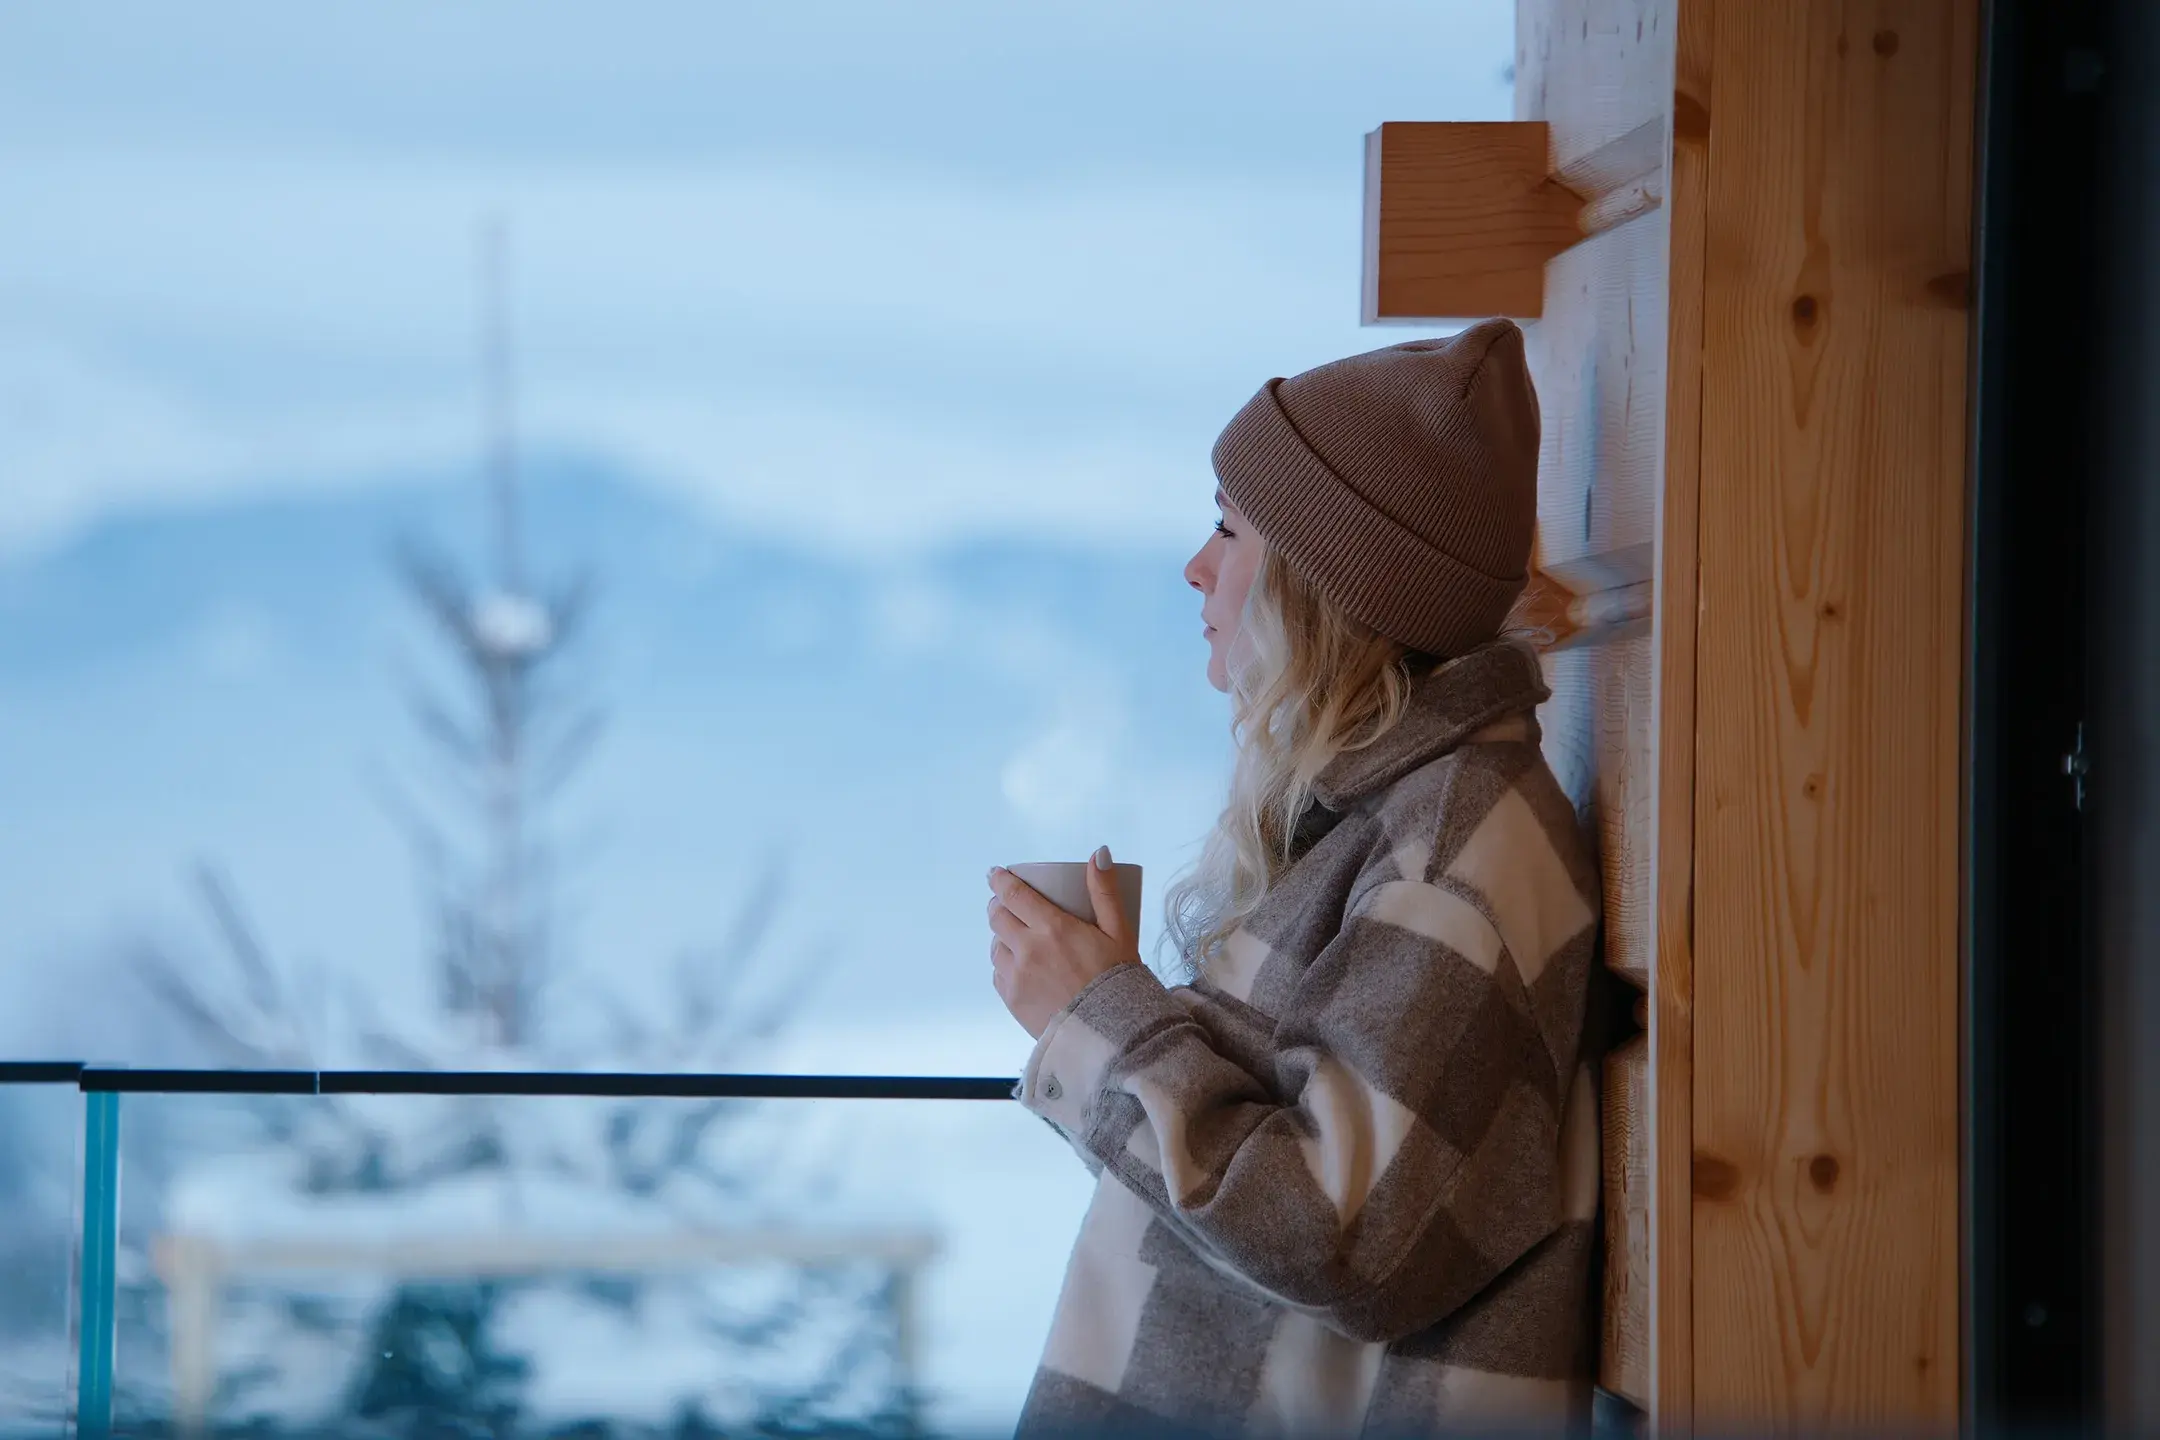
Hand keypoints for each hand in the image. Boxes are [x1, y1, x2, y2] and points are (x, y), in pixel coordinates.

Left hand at [988, 846, 1140, 1038]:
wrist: (1112, 1034)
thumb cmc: (1119, 980)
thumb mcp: (1119, 931)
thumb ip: (1105, 891)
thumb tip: (1098, 853)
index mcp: (1052, 928)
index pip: (1013, 894)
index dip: (1000, 880)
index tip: (995, 874)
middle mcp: (1028, 950)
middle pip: (997, 917)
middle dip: (999, 905)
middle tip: (1007, 903)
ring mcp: (1017, 977)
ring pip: (995, 946)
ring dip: (1002, 937)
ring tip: (1016, 937)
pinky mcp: (1013, 1001)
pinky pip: (998, 975)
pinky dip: (1004, 965)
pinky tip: (1019, 966)